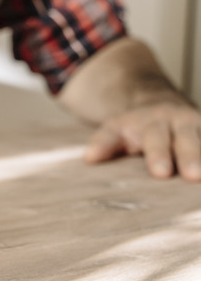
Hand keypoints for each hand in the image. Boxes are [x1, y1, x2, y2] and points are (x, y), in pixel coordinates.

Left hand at [85, 102, 200, 181]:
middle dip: (191, 157)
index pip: (155, 140)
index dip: (158, 155)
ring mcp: (199, 127)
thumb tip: (90, 157)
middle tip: (193, 176)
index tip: (160, 173)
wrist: (157, 103)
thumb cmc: (134, 126)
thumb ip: (105, 142)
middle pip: (187, 140)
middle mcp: (181, 123)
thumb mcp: (115, 129)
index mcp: (153, 124)